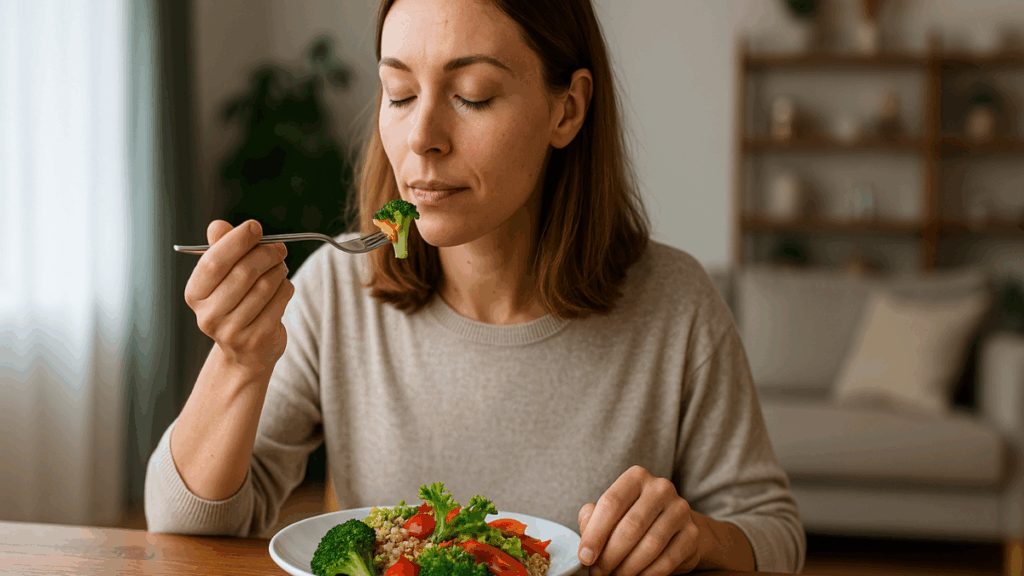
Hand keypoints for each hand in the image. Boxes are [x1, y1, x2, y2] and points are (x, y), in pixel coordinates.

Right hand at [184, 220, 293, 376]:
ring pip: (265, 286)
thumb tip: (217, 226)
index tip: (255, 228)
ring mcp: (232, 331)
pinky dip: (286, 288)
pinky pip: (280, 301)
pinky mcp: (257, 339)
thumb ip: (221, 248)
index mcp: (194, 294)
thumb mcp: (223, 276)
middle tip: (278, 248)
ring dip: (278, 271)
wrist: (246, 352)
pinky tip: (282, 289)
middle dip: (266, 254)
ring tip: (280, 268)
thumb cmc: (235, 304)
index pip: (214, 262)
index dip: (236, 241)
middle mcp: (208, 315)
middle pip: (243, 272)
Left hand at [577, 466, 701, 575]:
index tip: (585, 557)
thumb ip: (592, 519)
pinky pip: (667, 560)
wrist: (672, 525)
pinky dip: (647, 574)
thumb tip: (586, 546)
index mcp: (636, 477)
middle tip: (598, 573)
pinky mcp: (692, 534)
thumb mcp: (609, 511)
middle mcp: (661, 489)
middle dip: (610, 556)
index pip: (611, 503)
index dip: (594, 534)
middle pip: (630, 527)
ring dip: (627, 568)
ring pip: (650, 545)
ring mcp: (680, 510)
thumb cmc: (632, 516)